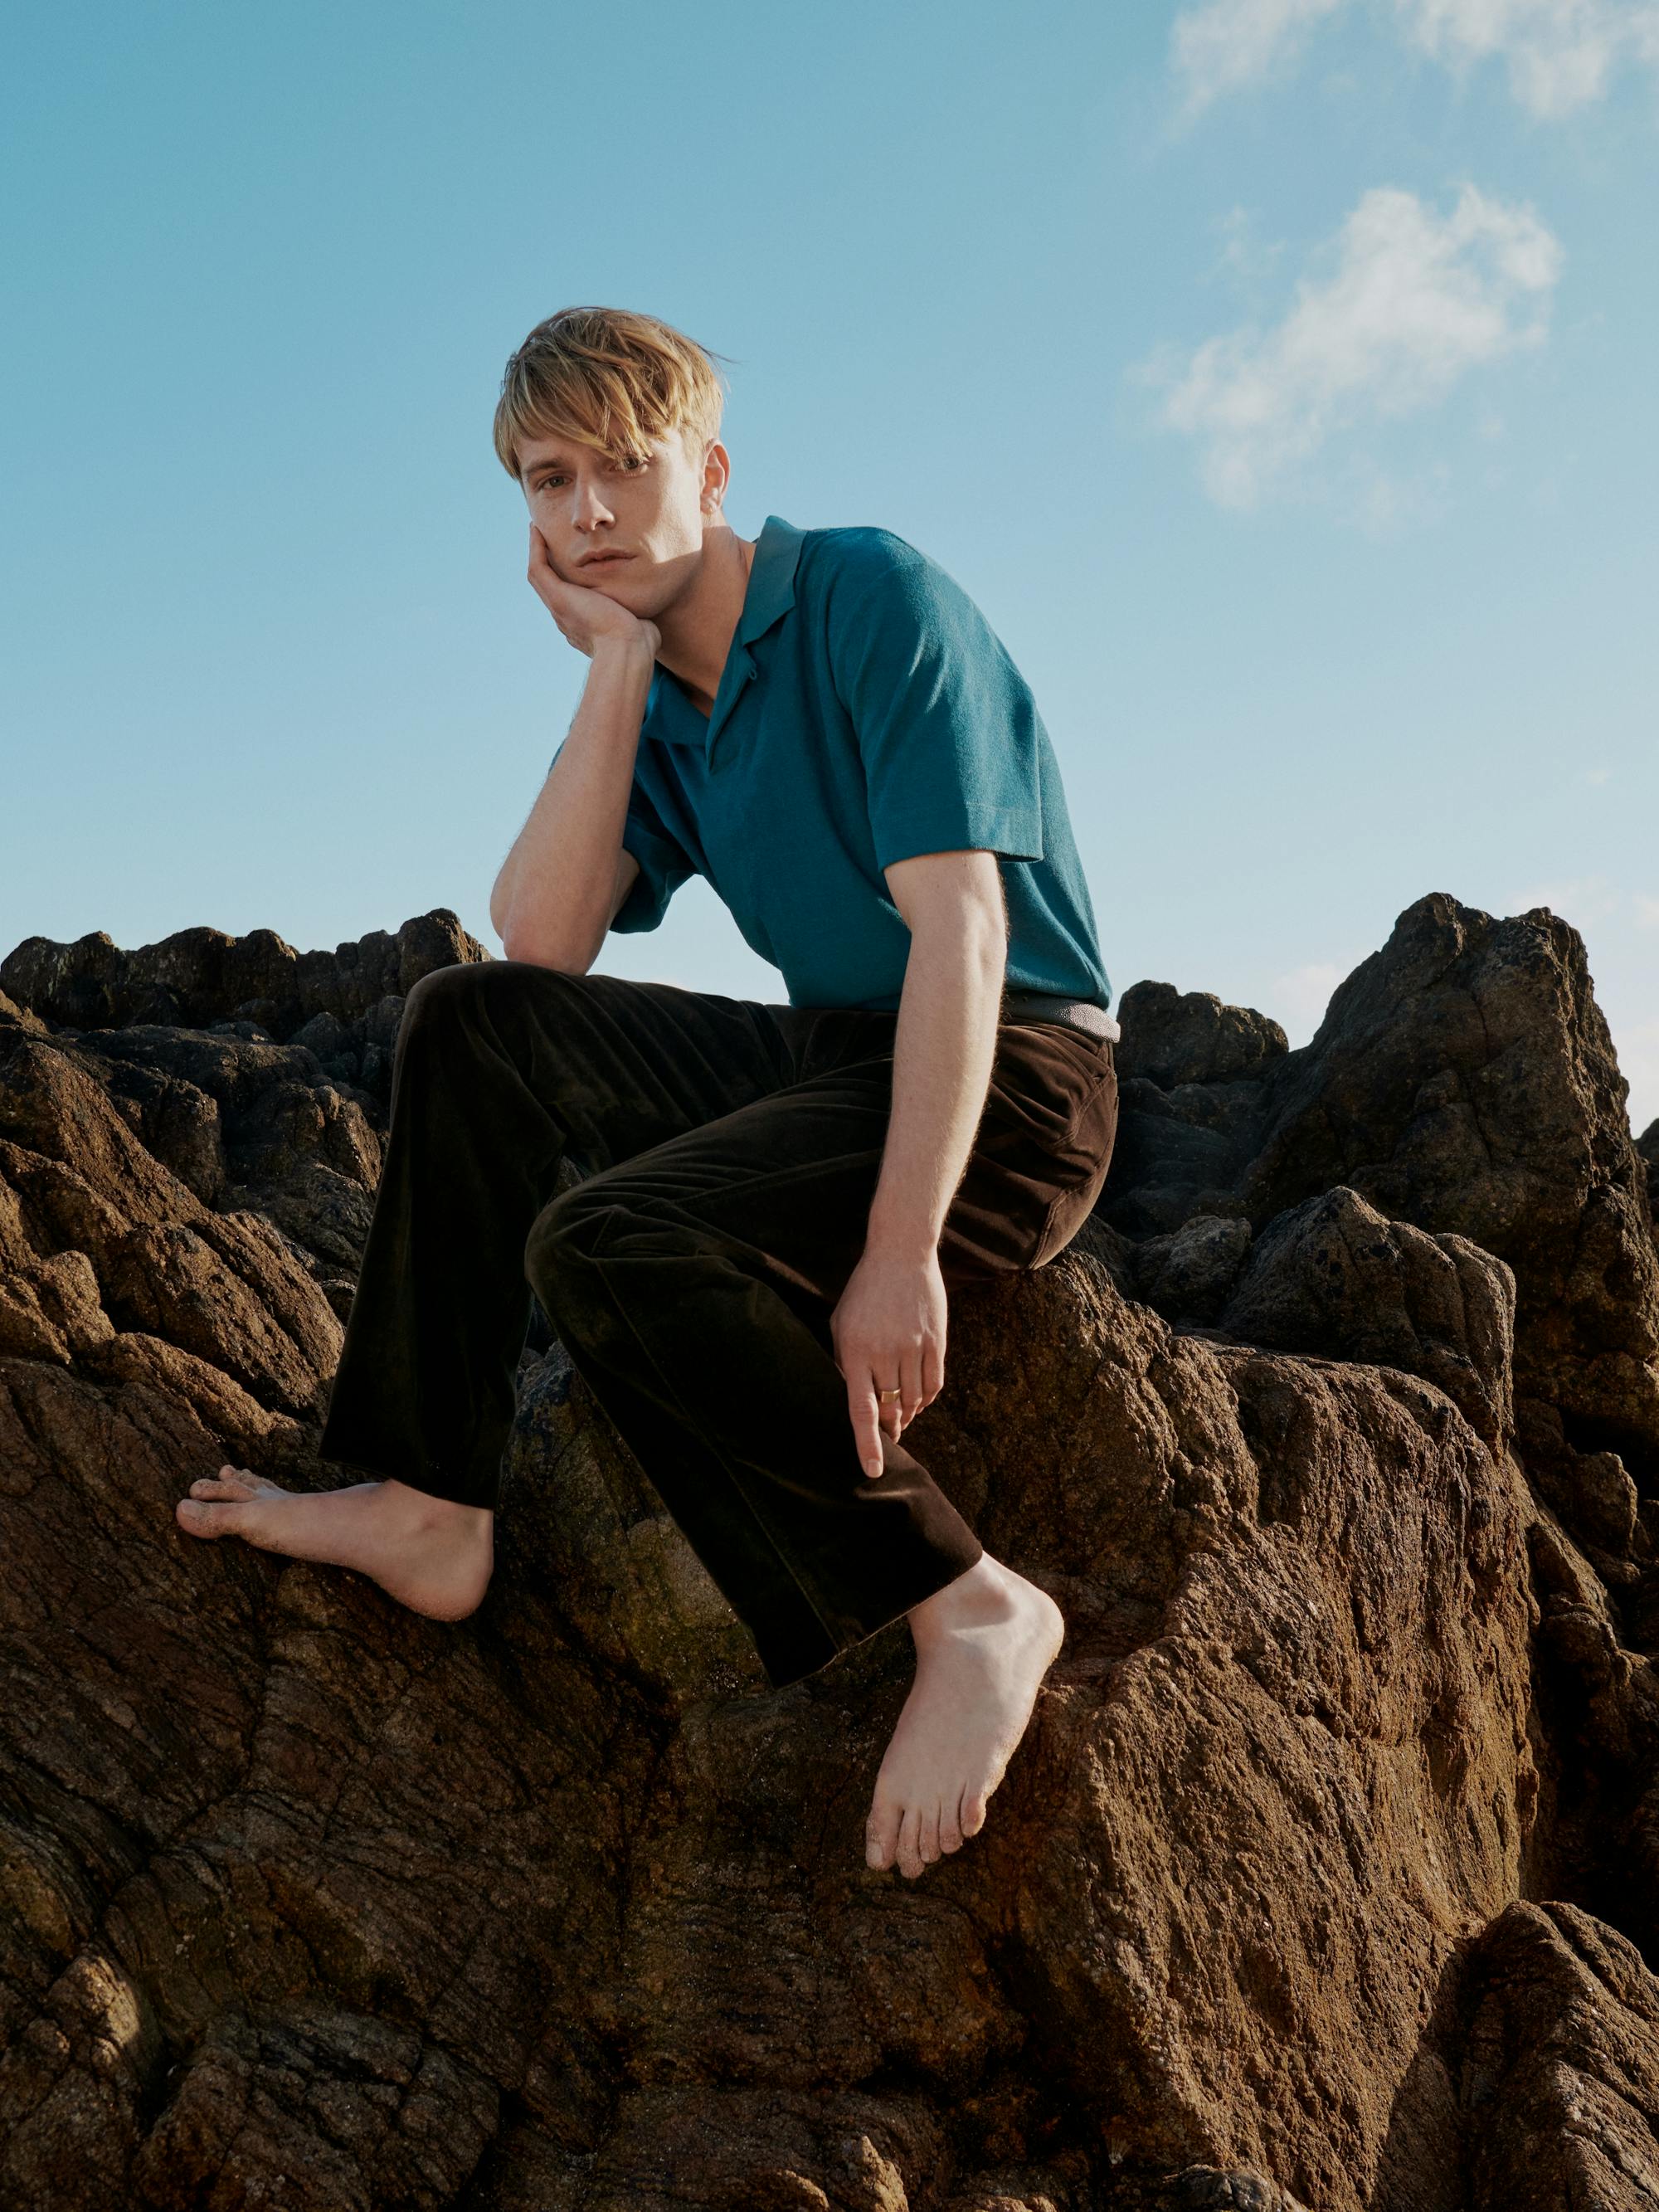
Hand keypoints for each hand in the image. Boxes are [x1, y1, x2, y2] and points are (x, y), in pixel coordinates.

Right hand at [527, 523, 659, 658]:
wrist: (628, 650)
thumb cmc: (640, 644)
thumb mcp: (640, 631)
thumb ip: (640, 623)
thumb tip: (649, 622)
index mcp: (583, 627)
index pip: (570, 600)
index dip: (567, 580)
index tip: (572, 563)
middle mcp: (566, 619)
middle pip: (549, 586)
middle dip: (546, 561)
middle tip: (543, 538)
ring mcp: (559, 609)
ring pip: (539, 576)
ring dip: (536, 551)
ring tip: (536, 529)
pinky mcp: (558, 597)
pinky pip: (538, 568)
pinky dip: (535, 548)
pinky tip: (537, 530)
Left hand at [829, 1246, 946, 1479]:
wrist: (900, 1254)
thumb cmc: (864, 1291)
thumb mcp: (841, 1323)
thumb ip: (844, 1363)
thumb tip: (855, 1401)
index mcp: (855, 1350)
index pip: (861, 1409)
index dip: (867, 1443)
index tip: (873, 1471)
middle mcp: (885, 1352)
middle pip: (891, 1409)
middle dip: (890, 1427)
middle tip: (889, 1434)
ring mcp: (913, 1346)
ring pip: (914, 1400)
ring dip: (908, 1413)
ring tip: (902, 1413)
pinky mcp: (936, 1341)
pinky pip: (934, 1385)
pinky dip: (926, 1398)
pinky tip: (918, 1398)